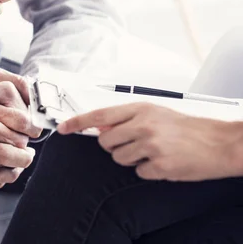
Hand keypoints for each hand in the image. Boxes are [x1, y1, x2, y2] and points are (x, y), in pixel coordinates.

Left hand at [57, 103, 242, 180]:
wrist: (219, 142)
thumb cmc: (187, 128)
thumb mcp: (155, 113)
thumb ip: (127, 119)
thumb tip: (101, 129)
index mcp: (140, 109)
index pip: (99, 115)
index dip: (77, 122)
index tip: (63, 128)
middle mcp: (142, 125)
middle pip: (106, 142)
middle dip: (114, 146)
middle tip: (135, 144)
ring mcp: (150, 146)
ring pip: (119, 158)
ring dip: (132, 159)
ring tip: (153, 152)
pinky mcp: (159, 165)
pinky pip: (138, 172)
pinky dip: (148, 170)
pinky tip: (162, 162)